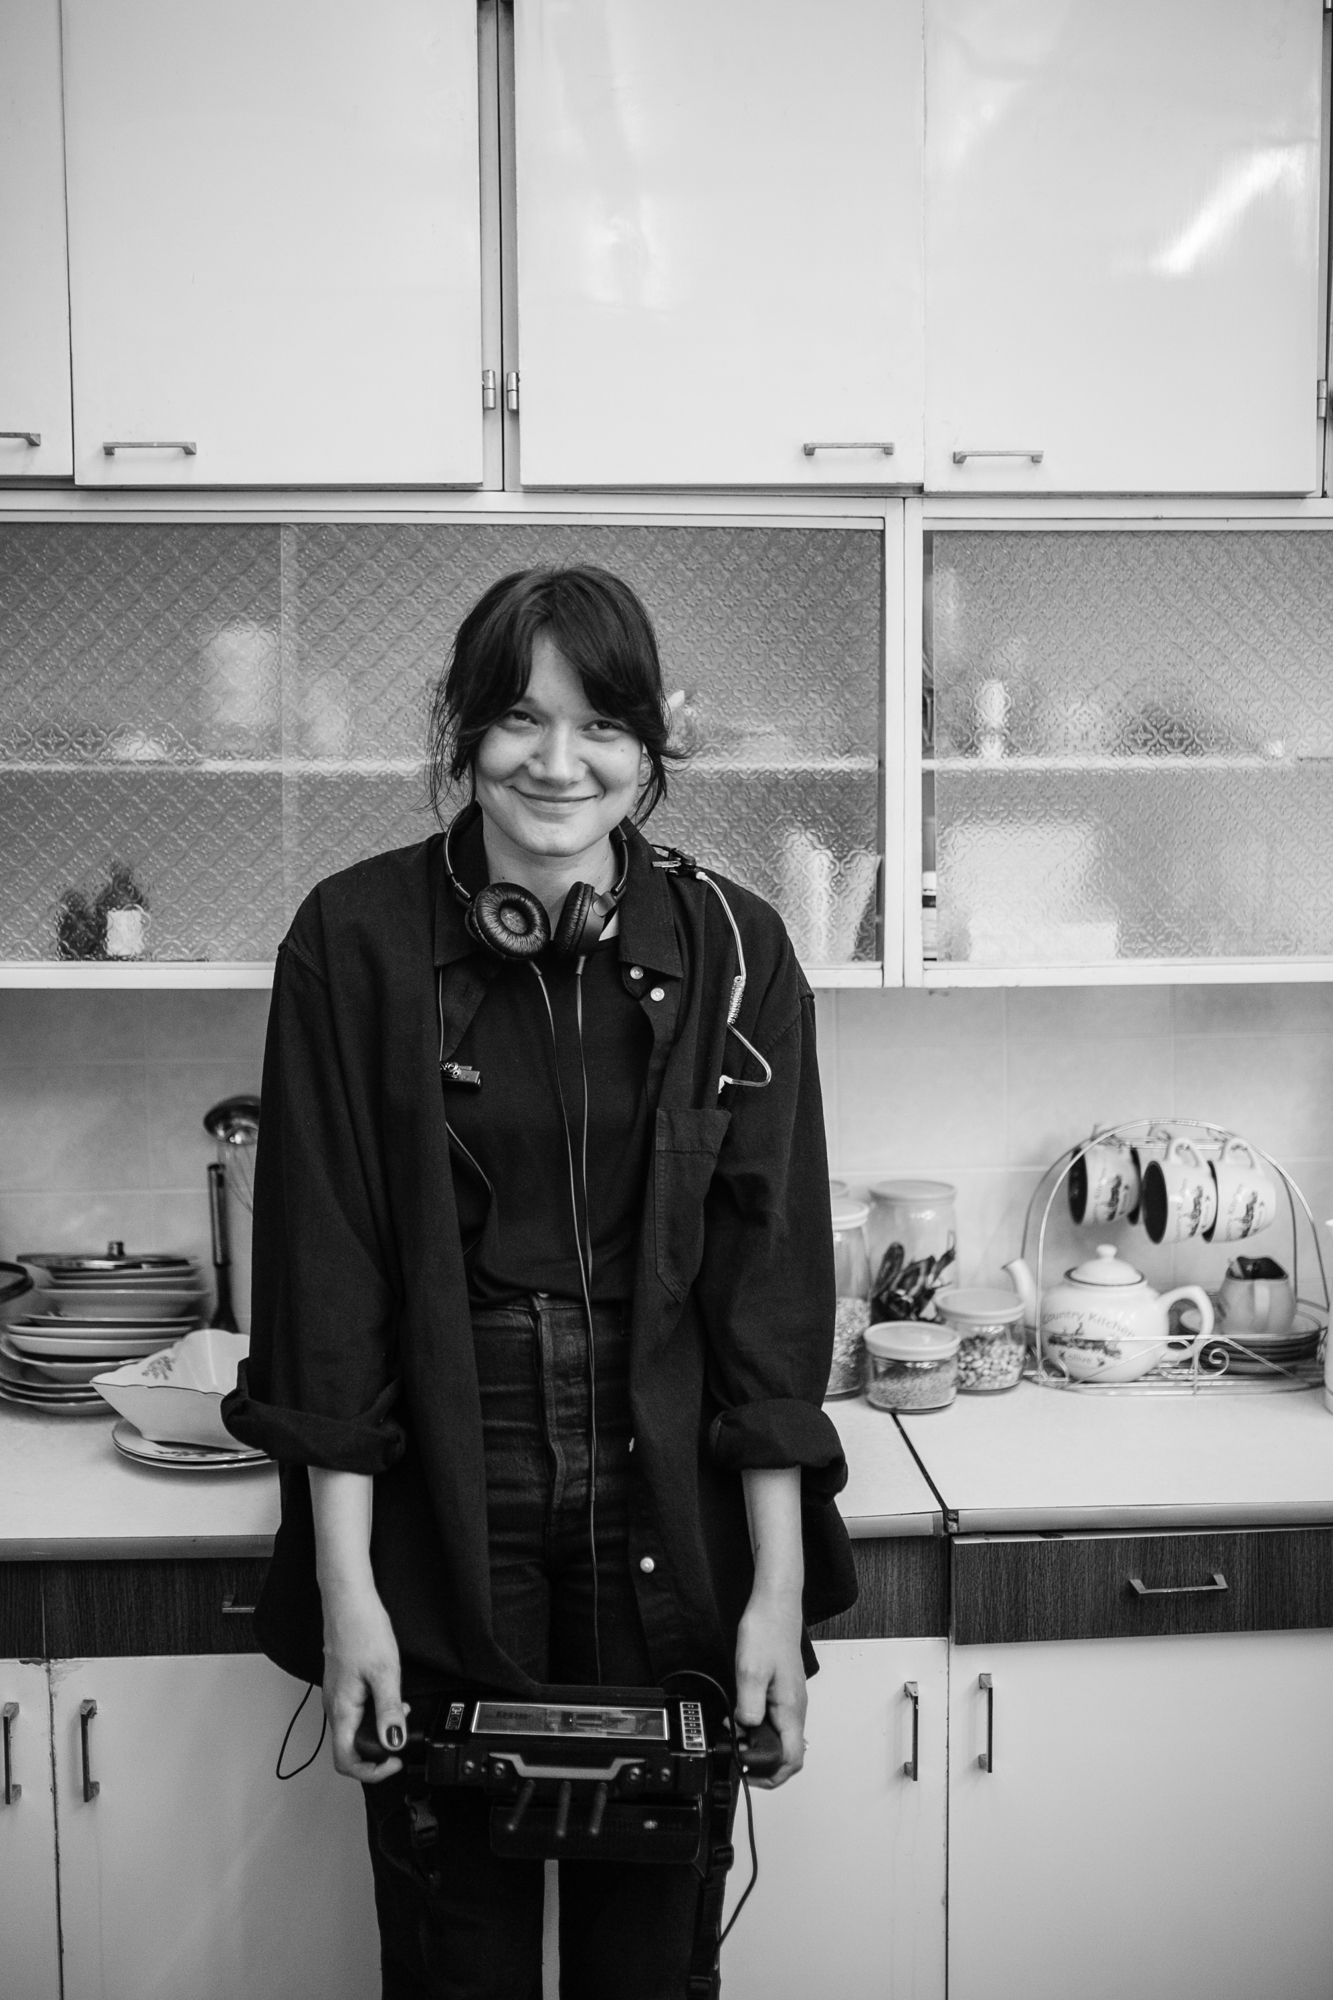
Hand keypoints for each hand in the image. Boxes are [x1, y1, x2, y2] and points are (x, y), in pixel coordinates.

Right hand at [321, 1582, 408, 1783]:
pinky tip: (389, 1696)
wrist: (349, 1601)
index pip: (345, 1761)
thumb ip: (389, 1711)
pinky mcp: (343, 1686)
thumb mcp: (385, 1672)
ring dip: (378, 1730)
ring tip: (400, 1712)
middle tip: (401, 1735)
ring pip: (354, 1730)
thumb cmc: (362, 1630)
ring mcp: (337, 1696)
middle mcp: (334, 1707)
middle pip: (350, 1749)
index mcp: (342, 1710)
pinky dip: (374, 1713)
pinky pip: (356, 1712)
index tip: (393, 1762)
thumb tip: (393, 1742)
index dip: (370, 1772)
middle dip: (378, 1749)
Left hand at [734, 1583, 805, 1788]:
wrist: (775, 1605)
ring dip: (760, 1745)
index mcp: (791, 1708)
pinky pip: (774, 1720)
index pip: (792, 1759)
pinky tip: (741, 1718)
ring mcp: (790, 1700)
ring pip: (781, 1737)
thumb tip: (746, 1730)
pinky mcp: (783, 1691)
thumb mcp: (750, 1672)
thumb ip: (748, 1707)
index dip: (771, 1775)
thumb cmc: (767, 1632)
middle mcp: (795, 1707)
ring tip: (737, 1739)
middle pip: (788, 1753)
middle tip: (739, 1758)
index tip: (749, 1773)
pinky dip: (758, 1727)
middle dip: (764, 1763)